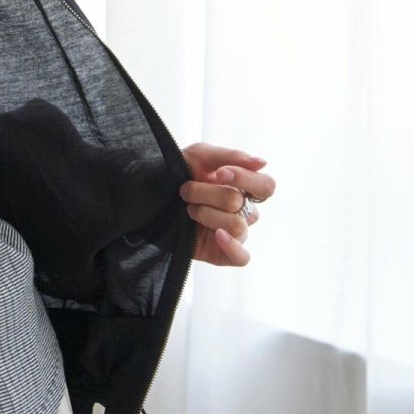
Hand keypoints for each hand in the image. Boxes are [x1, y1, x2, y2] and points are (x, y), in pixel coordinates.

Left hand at [179, 142, 276, 266]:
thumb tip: (262, 163)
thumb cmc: (178, 173)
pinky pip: (241, 258)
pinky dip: (232, 246)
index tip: (220, 172)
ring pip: (235, 225)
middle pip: (240, 203)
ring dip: (205, 213)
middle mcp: (242, 211)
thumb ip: (230, 156)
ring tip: (188, 209)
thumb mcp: (199, 155)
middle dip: (207, 193)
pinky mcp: (220, 253)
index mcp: (243, 188)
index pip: (266, 186)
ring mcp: (233, 233)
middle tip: (186, 190)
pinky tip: (217, 235)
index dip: (246, 179)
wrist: (147, 195)